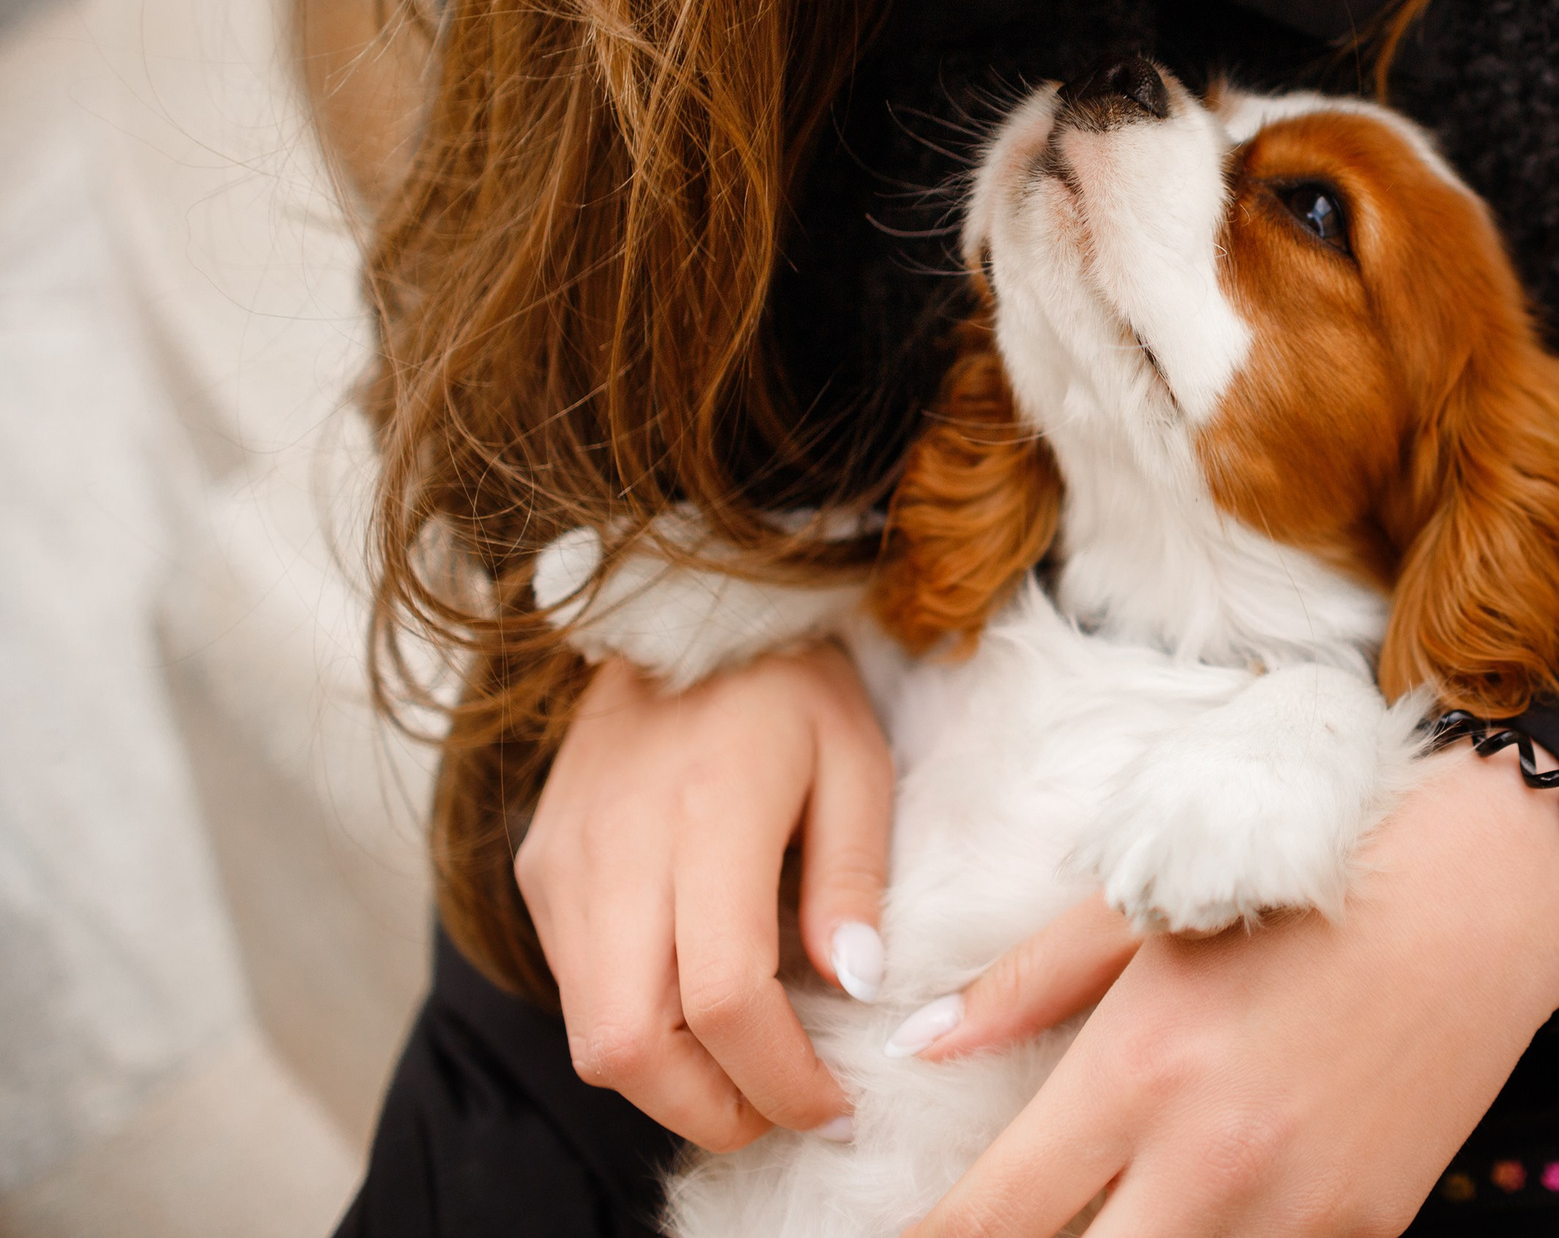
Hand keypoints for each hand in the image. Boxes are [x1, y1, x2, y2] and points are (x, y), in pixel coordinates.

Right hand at [516, 643, 892, 1150]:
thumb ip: (852, 875)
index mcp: (708, 815)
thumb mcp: (855, 757)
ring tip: (752, 1075)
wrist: (681, 608)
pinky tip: (702, 1010)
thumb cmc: (786, 681)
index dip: (781, 1077)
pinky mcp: (541, 872)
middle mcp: (616, 850)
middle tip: (787, 1112)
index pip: (725, 997)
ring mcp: (564, 865)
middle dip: (713, 1111)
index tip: (837, 1106)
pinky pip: (577, 989)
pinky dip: (639, 1030)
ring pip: (591, 1037)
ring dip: (673, 1084)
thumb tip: (853, 987)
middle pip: (632, 1048)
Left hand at [905, 742, 1558, 1236]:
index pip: (993, 1220)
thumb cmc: (1304, 884)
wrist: (1481, 894)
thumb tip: (918, 1041)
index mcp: (1139, 1071)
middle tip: (1018, 1232)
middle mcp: (1211, 1161)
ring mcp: (1296, 1214)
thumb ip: (1025, 986)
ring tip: (1112, 1216)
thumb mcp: (1147, 913)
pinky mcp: (1366, 1234)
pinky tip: (1194, 1216)